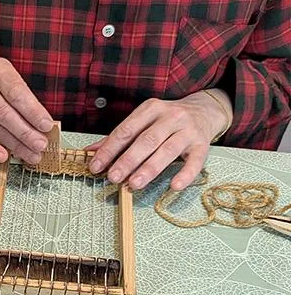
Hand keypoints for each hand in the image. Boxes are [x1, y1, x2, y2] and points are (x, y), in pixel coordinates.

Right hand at [0, 57, 54, 162]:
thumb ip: (25, 98)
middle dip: (25, 132)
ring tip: (31, 154)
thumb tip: (42, 126)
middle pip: (4, 113)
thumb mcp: (10, 77)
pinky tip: (3, 156)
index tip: (46, 125)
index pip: (16, 93)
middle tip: (41, 144)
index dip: (33, 111)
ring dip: (15, 144)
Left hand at [87, 90, 231, 190]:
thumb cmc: (166, 120)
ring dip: (149, 169)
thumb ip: (119, 137)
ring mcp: (188, 130)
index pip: (126, 130)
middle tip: (113, 177)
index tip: (95, 166)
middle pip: (145, 141)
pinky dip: (185, 174)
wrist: (205, 110)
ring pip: (167, 151)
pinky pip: (195, 161)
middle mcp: (170, 117)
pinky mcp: (203, 144)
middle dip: (127, 160)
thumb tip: (90, 151)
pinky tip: (174, 186)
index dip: (109, 149)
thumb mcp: (144, 121)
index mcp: (150, 109)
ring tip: (133, 184)